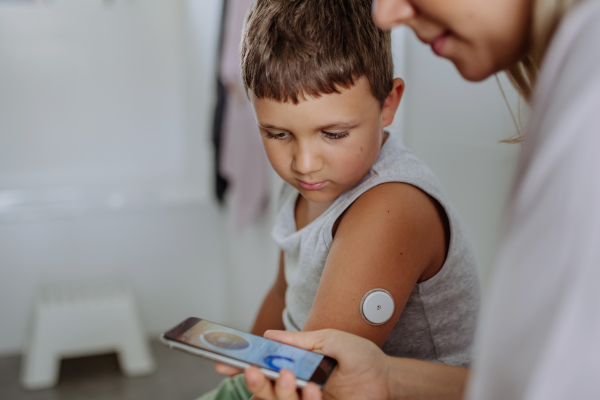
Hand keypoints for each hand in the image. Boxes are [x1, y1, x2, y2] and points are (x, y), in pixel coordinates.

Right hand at [244, 329, 392, 399]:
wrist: (388, 378)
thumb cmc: (359, 356)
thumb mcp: (330, 340)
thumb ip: (300, 340)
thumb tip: (268, 335)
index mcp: (293, 369)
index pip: (261, 372)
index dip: (241, 369)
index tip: (224, 363)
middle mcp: (296, 390)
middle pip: (264, 393)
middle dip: (257, 384)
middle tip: (255, 371)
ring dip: (280, 393)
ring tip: (290, 377)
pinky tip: (315, 390)